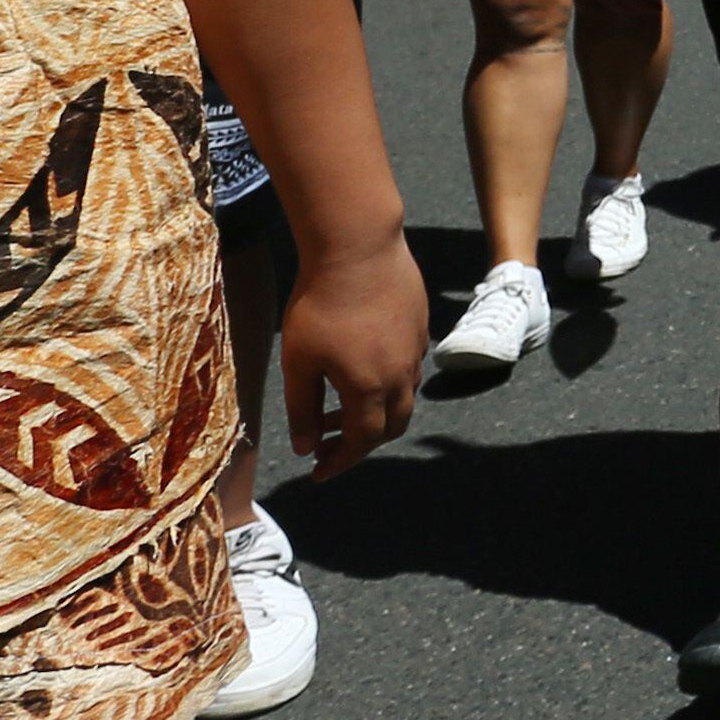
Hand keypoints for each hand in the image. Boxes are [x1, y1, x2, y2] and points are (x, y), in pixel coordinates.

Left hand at [276, 237, 426, 479]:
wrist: (358, 247)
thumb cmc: (319, 304)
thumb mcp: (298, 362)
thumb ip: (302, 409)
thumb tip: (305, 447)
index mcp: (369, 389)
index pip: (361, 442)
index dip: (340, 462)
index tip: (317, 472)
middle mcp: (401, 375)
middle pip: (392, 426)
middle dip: (361, 443)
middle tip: (329, 443)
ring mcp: (415, 349)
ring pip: (404, 397)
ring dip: (375, 412)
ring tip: (340, 405)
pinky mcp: (420, 326)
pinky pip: (410, 367)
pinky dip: (387, 383)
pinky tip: (362, 364)